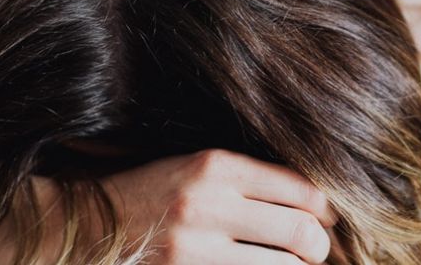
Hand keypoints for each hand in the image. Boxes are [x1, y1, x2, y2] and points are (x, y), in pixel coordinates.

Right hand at [104, 149, 337, 263]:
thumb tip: (313, 203)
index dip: (325, 208)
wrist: (92, 223)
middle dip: (318, 246)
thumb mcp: (197, 167)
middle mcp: (208, 204)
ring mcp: (196, 247)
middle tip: (316, 250)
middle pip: (298, 231)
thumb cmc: (154, 193)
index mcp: (216, 166)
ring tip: (290, 263)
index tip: (328, 219)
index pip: (299, 188)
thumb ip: (248, 180)